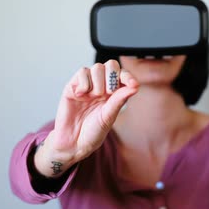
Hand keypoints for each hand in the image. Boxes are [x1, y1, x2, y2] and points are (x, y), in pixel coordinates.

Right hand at [36, 60, 138, 176]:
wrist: (73, 143)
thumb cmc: (92, 132)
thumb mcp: (109, 117)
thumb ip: (120, 100)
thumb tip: (135, 86)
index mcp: (113, 94)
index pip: (122, 75)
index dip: (128, 76)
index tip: (132, 84)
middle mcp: (101, 86)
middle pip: (111, 65)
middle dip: (112, 77)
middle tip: (108, 93)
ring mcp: (87, 85)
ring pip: (97, 67)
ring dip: (98, 82)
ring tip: (93, 97)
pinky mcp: (73, 86)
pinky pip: (82, 72)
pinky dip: (85, 83)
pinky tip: (81, 96)